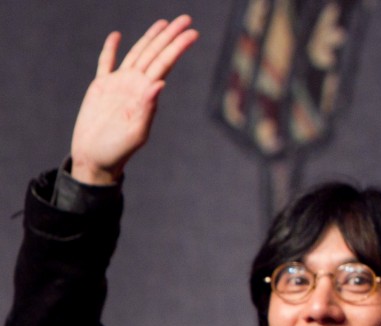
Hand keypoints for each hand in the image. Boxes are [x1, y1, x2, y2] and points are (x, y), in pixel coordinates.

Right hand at [70, 15, 197, 184]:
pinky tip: (117, 36)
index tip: (192, 33)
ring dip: (149, 38)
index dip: (177, 47)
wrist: (96, 159)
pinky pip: (106, 63)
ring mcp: (118, 85)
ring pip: (136, 54)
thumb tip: (159, 84)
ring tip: (162, 23)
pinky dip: (110, 49)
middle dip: (170, 36)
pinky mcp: (100, 88)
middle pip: (155, 54)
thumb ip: (146, 108)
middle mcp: (135, 85)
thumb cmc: (117, 151)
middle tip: (186, 19)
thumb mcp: (135, 132)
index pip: (165, 64)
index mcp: (145, 94)